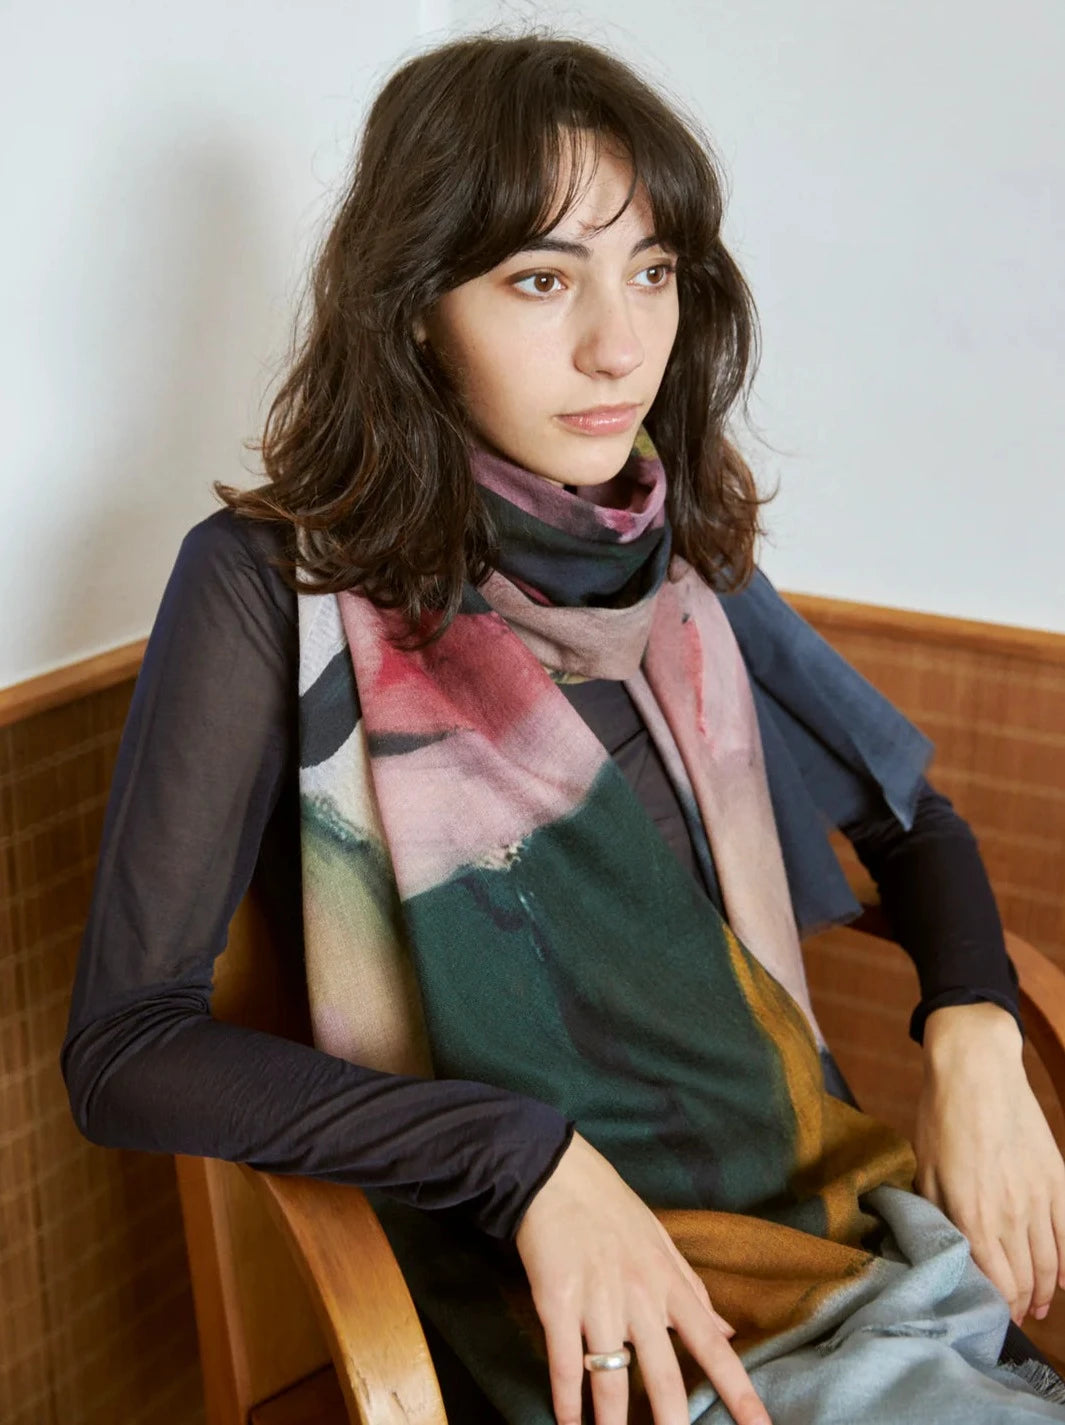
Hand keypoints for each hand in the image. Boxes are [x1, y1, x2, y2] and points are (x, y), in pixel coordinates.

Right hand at [514, 1131, 771, 1424]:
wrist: (555, 1173)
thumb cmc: (610, 1207)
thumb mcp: (661, 1243)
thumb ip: (693, 1291)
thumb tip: (728, 1331)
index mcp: (668, 1282)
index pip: (713, 1346)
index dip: (738, 1391)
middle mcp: (639, 1297)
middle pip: (664, 1376)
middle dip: (672, 1424)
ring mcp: (598, 1301)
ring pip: (611, 1380)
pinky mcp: (558, 1301)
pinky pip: (565, 1363)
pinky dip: (567, 1399)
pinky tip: (569, 1423)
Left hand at [915, 1002, 1064, 1324]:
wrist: (976, 1070)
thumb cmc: (942, 1117)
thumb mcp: (924, 1170)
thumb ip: (937, 1216)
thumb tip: (947, 1252)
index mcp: (972, 1215)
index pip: (993, 1281)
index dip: (995, 1307)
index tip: (991, 1316)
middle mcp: (1010, 1215)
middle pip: (1024, 1279)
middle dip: (1019, 1305)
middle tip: (1013, 1316)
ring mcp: (1039, 1199)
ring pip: (1049, 1263)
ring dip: (1044, 1291)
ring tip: (1036, 1305)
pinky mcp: (1058, 1180)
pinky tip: (1061, 1277)